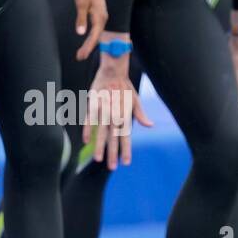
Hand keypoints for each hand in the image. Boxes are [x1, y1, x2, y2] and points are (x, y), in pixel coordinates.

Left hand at [74, 0, 107, 60]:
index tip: (81, 56)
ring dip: (89, 44)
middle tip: (79, 57)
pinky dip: (91, 37)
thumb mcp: (81, 4)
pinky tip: (87, 42)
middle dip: (88, 48)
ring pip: (96, 34)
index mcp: (99, 18)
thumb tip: (80, 33)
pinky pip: (96, 30)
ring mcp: (101, 17)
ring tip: (81, 53)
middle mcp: (102, 19)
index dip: (87, 47)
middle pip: (95, 37)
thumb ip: (81, 20)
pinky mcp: (99, 15)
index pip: (93, 37)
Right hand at [84, 53, 152, 169]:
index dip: (126, 150)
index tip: (126, 162)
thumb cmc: (125, 86)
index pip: (126, 137)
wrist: (114, 70)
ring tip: (98, 159)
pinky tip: (86, 141)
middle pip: (114, 138)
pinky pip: (89, 120)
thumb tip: (150, 126)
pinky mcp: (94, 104)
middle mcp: (115, 115)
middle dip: (112, 153)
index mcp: (125, 115)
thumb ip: (141, 115)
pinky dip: (88, 130)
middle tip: (112, 167)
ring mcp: (104, 110)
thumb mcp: (136, 100)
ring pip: (102, 132)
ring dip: (100, 146)